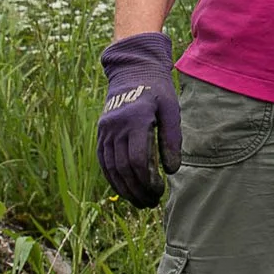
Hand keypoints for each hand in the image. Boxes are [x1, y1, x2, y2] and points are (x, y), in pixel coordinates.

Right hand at [98, 32, 180, 207]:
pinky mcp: (101, 132)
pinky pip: (103, 160)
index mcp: (135, 119)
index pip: (137, 159)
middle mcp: (115, 126)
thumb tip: (171, 170)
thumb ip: (172, 139)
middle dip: (137, 189)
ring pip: (110, 167)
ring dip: (124, 188)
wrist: (132, 71)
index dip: (148, 180)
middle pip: (123, 168)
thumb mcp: (171, 109)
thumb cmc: (157, 90)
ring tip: (140, 201)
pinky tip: (124, 189)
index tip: (160, 189)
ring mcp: (105, 129)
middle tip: (152, 202)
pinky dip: (112, 178)